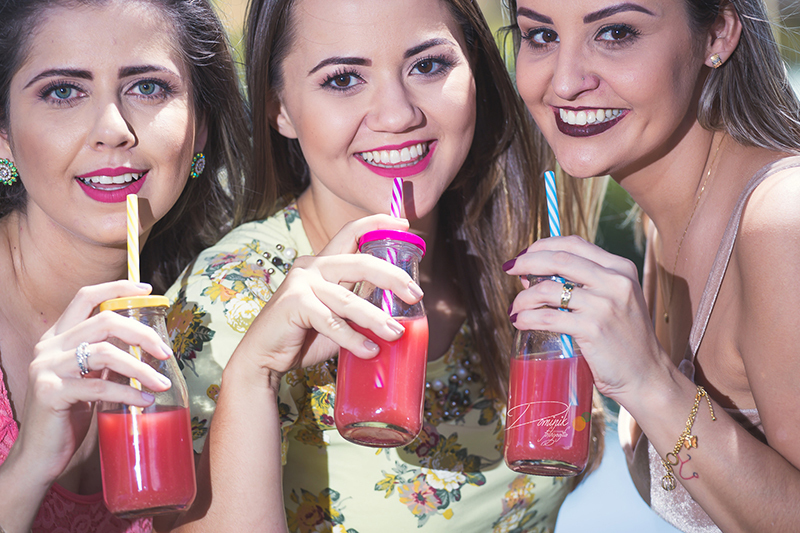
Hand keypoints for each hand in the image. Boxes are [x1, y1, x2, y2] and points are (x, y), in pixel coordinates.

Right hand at [11, 280, 173, 482]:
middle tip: (165, 352)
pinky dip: (129, 392)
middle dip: (142, 334)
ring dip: (141, 368)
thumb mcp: (88, 377)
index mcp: (57, 337)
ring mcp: (46, 368)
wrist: (39, 455)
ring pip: (106, 353)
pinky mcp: (50, 393)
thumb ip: (106, 358)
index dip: (117, 288)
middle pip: (104, 321)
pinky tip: (145, 400)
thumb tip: (145, 343)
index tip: (147, 290)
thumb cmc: (68, 414)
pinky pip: (99, 386)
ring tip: (162, 381)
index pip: (86, 297)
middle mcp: (49, 347)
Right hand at [233, 215, 423, 388]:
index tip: (404, 224)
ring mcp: (301, 283)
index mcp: (323, 263)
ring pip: (349, 299)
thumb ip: (360, 306)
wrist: (264, 357)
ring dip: (376, 318)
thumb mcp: (339, 317)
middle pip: (360, 262)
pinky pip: (332, 322)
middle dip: (392, 276)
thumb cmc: (304, 336)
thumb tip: (399, 311)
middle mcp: (312, 266)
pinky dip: (353, 339)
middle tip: (415, 294)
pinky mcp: (294, 303)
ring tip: (396, 333)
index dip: (378, 223)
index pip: (351, 232)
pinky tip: (369, 350)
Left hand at [505, 236, 669, 402]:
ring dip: (523, 297)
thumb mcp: (612, 301)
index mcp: (621, 268)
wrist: (647, 376)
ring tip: (515, 308)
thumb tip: (530, 277)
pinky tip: (520, 322)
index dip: (543, 245)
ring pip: (548, 289)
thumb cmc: (623, 339)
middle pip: (558, 258)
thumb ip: (580, 285)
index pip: (574, 244)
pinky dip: (527, 318)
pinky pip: (547, 317)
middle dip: (527, 261)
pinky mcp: (593, 329)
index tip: (524, 255)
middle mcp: (615, 281)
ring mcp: (605, 305)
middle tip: (509, 269)